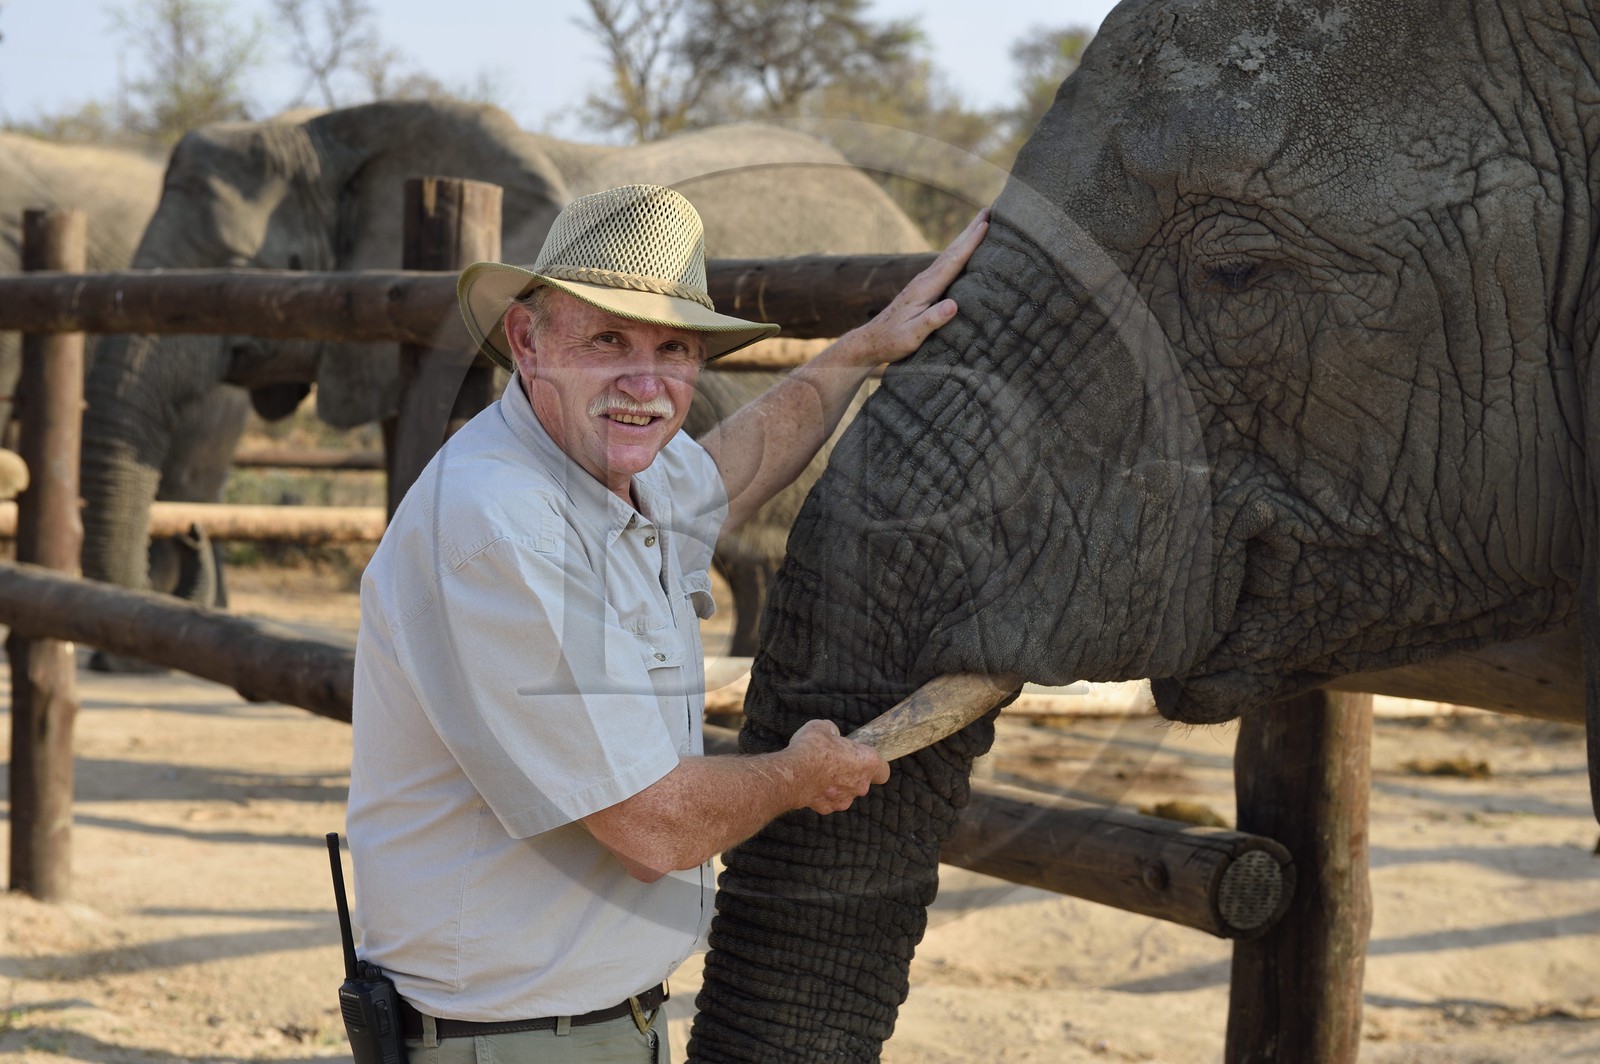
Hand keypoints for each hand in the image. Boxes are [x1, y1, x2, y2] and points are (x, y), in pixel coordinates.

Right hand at [785, 719, 891, 814]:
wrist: (794, 773)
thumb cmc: (812, 748)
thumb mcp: (823, 727)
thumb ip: (833, 732)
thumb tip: (832, 735)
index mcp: (867, 762)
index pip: (883, 771)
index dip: (875, 766)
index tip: (863, 759)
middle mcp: (861, 785)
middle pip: (863, 781)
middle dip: (851, 773)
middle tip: (835, 761)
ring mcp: (844, 800)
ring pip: (845, 793)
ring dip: (837, 785)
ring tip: (819, 772)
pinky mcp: (828, 808)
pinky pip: (828, 800)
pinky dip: (821, 794)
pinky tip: (810, 783)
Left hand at [836, 207, 989, 367]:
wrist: (871, 341)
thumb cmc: (892, 342)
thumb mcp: (912, 336)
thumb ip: (931, 321)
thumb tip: (953, 305)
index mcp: (925, 288)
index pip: (952, 262)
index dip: (970, 244)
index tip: (986, 225)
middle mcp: (924, 280)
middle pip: (952, 250)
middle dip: (971, 230)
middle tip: (989, 209)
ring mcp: (924, 282)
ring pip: (949, 254)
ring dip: (966, 236)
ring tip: (982, 221)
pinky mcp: (924, 288)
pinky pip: (946, 264)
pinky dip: (959, 251)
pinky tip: (965, 250)